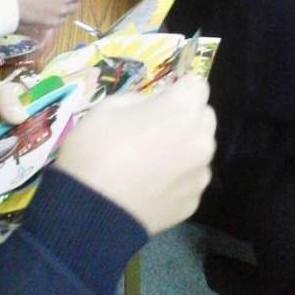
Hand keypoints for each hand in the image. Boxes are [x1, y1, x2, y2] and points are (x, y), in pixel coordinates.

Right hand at [56, 76, 215, 234]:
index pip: (198, 84)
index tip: (161, 98)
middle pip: (205, 116)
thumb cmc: (95, 149)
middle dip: (186, 115)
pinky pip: (191, 178)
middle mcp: (201, 139)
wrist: (89, 210)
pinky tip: (151, 184)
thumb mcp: (107, 107)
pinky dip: (178, 177)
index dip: (179, 88)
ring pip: (201, 149)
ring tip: (151, 160)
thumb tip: (152, 107)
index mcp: (181, 110)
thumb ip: (140, 100)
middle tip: (154, 128)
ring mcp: (200, 174)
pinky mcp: (193, 201)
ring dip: (185, 146)